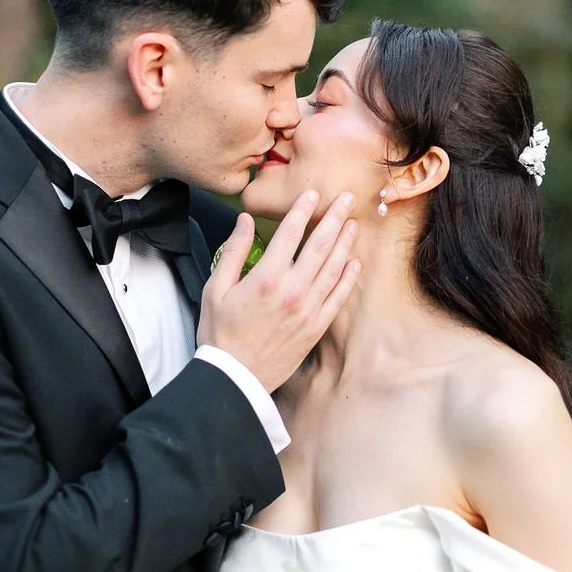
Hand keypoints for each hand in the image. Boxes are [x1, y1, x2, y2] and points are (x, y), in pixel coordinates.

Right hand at [197, 190, 359, 392]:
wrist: (235, 378)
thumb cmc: (220, 334)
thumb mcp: (216, 289)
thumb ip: (234, 252)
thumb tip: (244, 220)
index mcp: (266, 278)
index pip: (290, 234)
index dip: (303, 210)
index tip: (313, 193)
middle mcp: (292, 291)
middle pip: (320, 246)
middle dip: (335, 218)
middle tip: (348, 198)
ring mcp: (308, 310)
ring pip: (333, 269)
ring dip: (345, 243)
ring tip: (354, 223)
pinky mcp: (316, 328)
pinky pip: (337, 298)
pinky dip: (348, 278)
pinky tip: (355, 262)